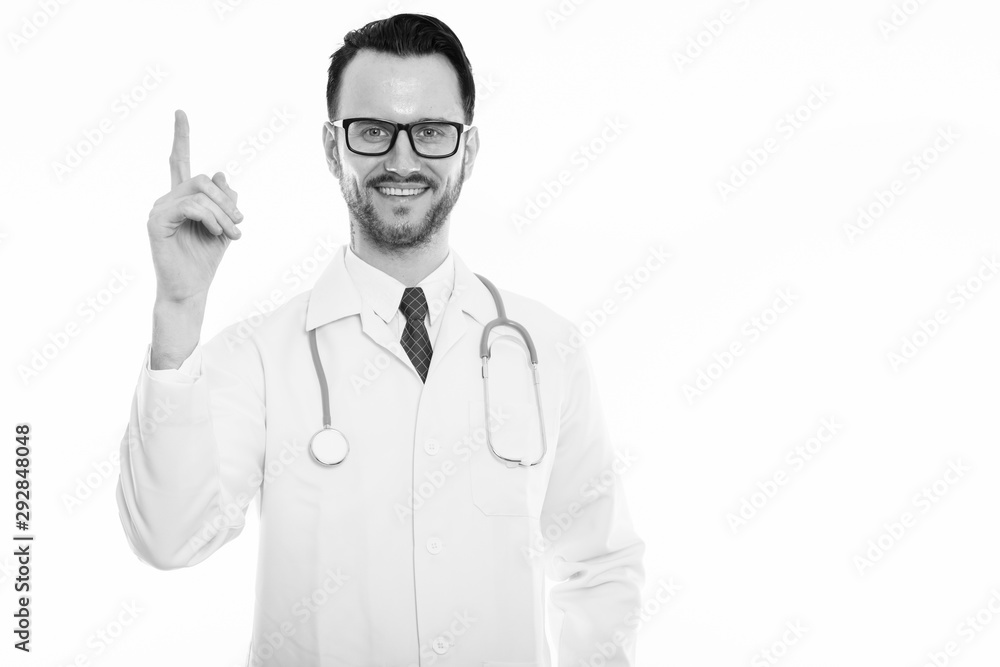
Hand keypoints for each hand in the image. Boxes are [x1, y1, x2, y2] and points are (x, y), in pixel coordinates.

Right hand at [147, 109, 242, 304]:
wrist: (190, 290)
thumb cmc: (204, 261)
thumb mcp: (225, 227)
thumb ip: (225, 201)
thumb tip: (223, 174)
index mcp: (182, 199)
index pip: (180, 162)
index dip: (181, 137)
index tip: (180, 112)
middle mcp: (167, 199)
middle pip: (203, 179)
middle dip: (227, 200)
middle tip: (240, 224)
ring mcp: (159, 209)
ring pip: (200, 192)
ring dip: (223, 213)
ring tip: (232, 234)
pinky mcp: (156, 221)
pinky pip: (190, 206)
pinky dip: (210, 218)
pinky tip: (216, 233)